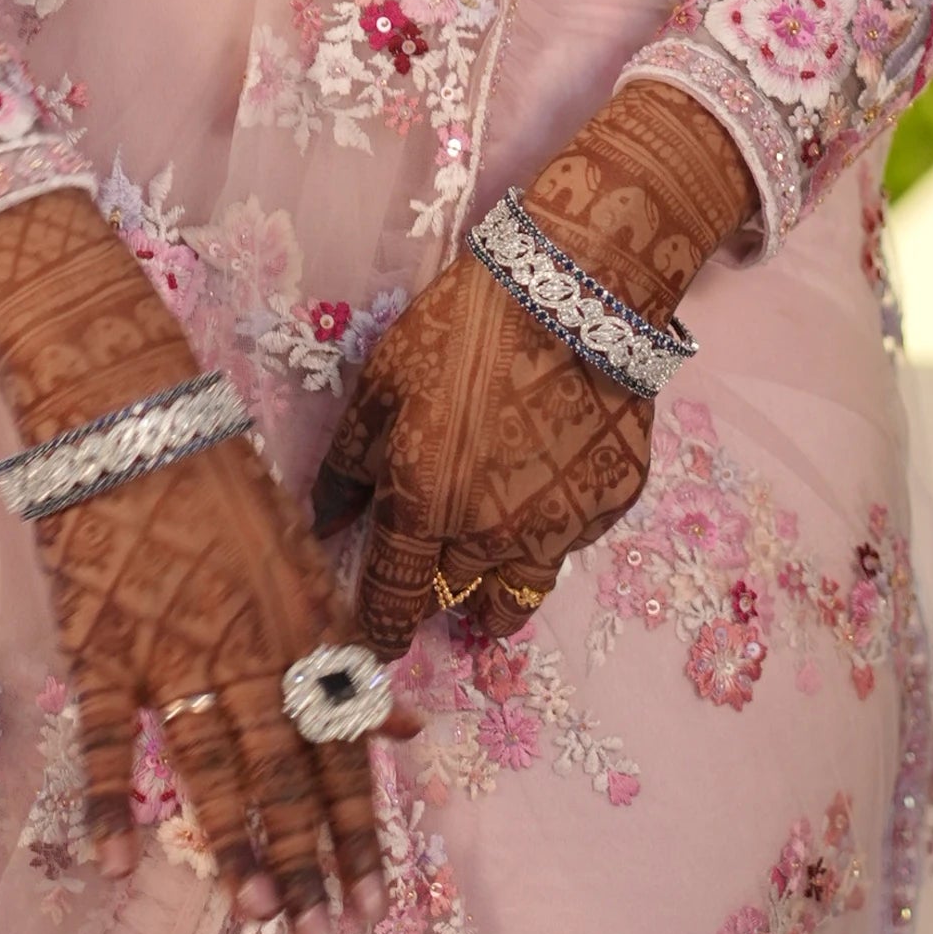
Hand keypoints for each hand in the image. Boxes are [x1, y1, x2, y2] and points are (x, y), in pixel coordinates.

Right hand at [0, 189, 387, 933]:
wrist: (125, 411)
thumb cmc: (216, 480)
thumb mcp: (297, 557)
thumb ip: (345, 651)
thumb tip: (408, 729)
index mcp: (300, 623)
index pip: (342, 744)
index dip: (361, 826)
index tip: (379, 900)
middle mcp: (247, 644)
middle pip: (287, 768)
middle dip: (311, 859)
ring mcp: (171, 647)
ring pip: (212, 762)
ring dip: (235, 843)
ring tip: (258, 918)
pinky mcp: (100, 642)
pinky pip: (102, 736)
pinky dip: (105, 799)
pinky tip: (114, 864)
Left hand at [313, 79, 753, 656]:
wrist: (571, 293)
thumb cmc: (461, 330)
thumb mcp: (382, 384)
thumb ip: (348, 466)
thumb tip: (324, 525)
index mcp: (424, 510)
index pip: (394, 600)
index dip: (382, 627)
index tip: (379, 639)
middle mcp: (489, 538)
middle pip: (455, 599)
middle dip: (439, 593)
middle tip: (435, 571)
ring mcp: (557, 529)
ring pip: (518, 595)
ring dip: (496, 595)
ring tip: (488, 578)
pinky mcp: (609, 507)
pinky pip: (570, 543)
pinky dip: (551, 532)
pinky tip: (547, 489)